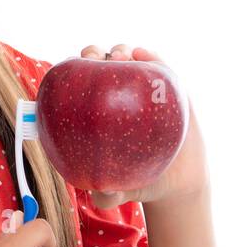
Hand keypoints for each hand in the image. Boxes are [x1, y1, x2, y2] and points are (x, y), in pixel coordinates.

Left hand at [78, 44, 209, 209]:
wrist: (177, 181)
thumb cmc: (138, 181)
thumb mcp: (120, 191)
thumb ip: (108, 195)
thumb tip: (100, 193)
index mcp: (94, 115)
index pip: (76, 86)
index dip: (69, 74)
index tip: (69, 72)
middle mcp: (115, 96)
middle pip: (98, 64)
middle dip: (91, 54)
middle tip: (93, 60)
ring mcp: (142, 89)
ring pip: (128, 59)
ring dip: (121, 51)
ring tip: (120, 57)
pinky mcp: (168, 88)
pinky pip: (159, 67)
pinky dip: (151, 57)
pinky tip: (143, 55)